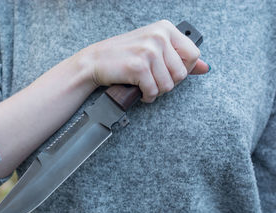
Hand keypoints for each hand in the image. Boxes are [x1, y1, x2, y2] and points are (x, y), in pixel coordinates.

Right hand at [81, 19, 209, 102]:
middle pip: (182, 73)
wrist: (94, 61)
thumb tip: (204, 67)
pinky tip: (139, 90)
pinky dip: (147, 96)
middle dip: (167, 82)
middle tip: (152, 79)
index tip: (166, 71)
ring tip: (144, 84)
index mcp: (165, 28)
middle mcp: (159, 36)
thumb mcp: (153, 49)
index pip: (193, 54)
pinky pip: (154, 91)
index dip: (182, 69)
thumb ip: (179, 57)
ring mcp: (149, 50)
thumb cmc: (122, 55)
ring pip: (168, 85)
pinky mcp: (139, 66)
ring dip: (156, 91)